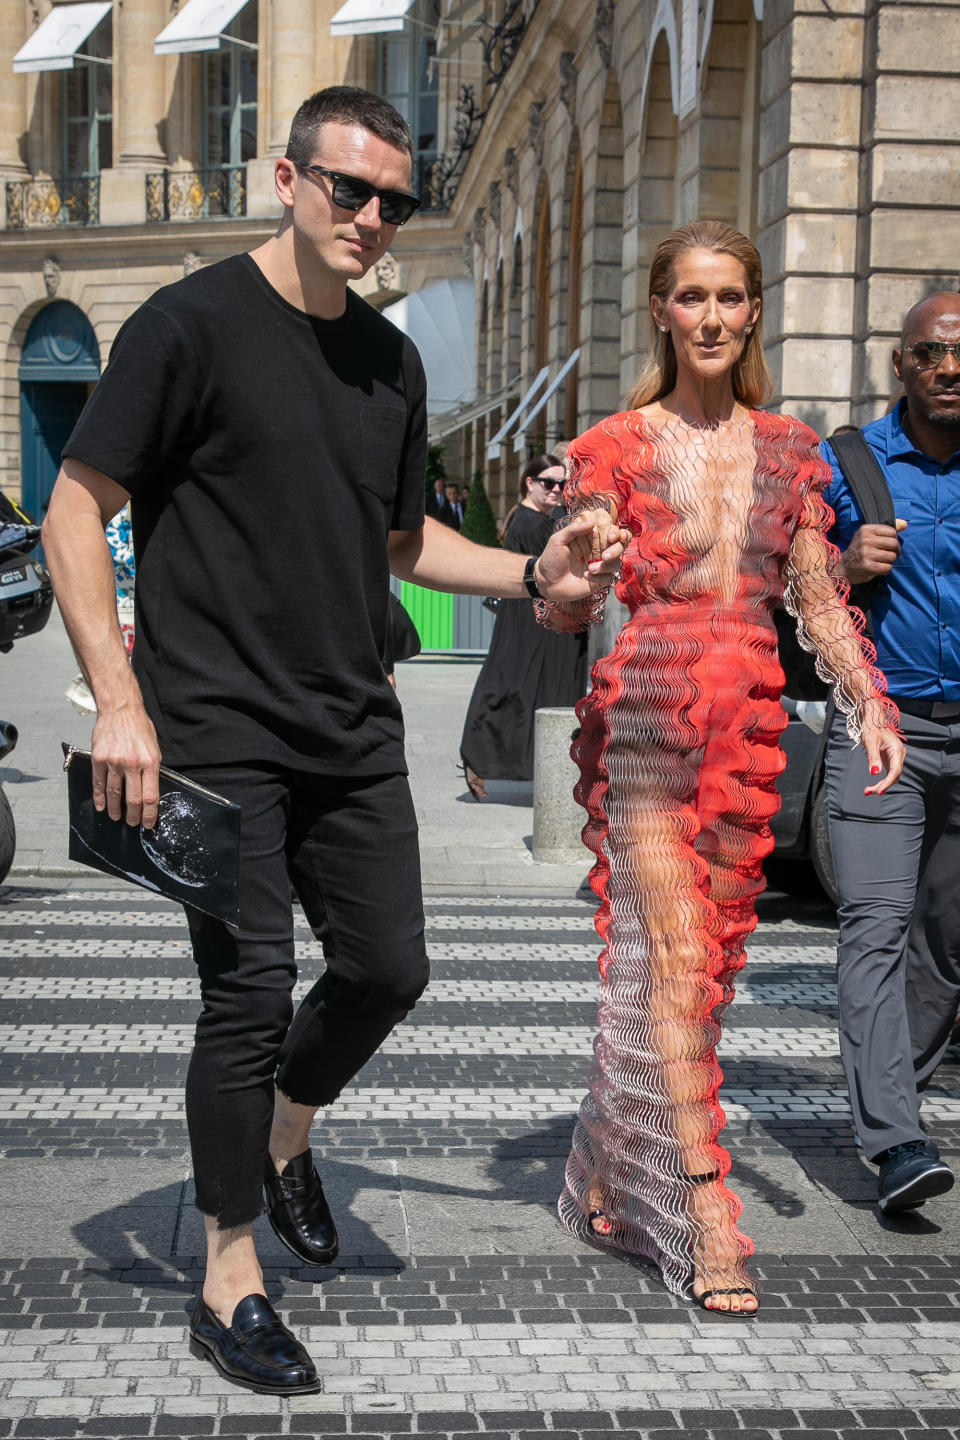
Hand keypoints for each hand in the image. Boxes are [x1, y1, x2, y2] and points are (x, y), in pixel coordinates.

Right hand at [91, 705, 161, 827]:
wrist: (120, 709)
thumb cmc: (140, 728)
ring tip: (117, 817)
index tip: (149, 823)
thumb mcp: (154, 748)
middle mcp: (132, 763)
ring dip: (115, 809)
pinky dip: (99, 797)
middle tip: (132, 824)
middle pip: (133, 799)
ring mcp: (114, 761)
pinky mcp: (99, 758)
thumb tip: (149, 791)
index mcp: (150, 762)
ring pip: (114, 793)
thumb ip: (152, 769)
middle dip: (133, 816)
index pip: (151, 796)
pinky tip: (101, 806)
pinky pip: (98, 783)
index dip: (150, 814)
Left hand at [536, 513, 631, 602]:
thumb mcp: (557, 540)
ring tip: (589, 569)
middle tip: (604, 556)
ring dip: (605, 566)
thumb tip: (592, 522)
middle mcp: (597, 549)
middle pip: (620, 545)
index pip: (610, 530)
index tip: (610, 537)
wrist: (546, 582)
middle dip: (616, 549)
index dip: (615, 531)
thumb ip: (573, 530)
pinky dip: (600, 578)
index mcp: (590, 537)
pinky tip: (587, 578)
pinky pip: (610, 577)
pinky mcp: (599, 580)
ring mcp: (599, 564)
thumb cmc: (550, 559)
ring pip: (616, 562)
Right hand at [839, 520, 906, 585]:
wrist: (844, 567)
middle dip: (895, 551)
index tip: (888, 545)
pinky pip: (888, 568)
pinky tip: (878, 568)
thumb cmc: (861, 550)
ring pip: (892, 557)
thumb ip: (887, 529)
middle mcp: (865, 540)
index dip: (894, 539)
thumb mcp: (870, 536)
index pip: (892, 531)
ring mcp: (866, 554)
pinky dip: (886, 570)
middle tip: (889, 555)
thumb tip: (905, 524)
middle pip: (894, 544)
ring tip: (882, 561)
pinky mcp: (868, 567)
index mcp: (866, 529)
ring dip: (890, 561)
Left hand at [861, 723, 904, 795]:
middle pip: (894, 775)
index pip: (895, 770)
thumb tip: (875, 773)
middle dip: (883, 785)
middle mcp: (899, 755)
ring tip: (868, 791)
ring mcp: (895, 758)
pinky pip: (888, 773)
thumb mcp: (870, 742)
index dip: (887, 782)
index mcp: (897, 750)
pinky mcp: (890, 760)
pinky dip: (881, 781)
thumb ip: (873, 758)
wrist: (873, 721)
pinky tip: (873, 786)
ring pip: (892, 776)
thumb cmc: (872, 729)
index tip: (878, 791)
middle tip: (869, 792)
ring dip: (882, 785)